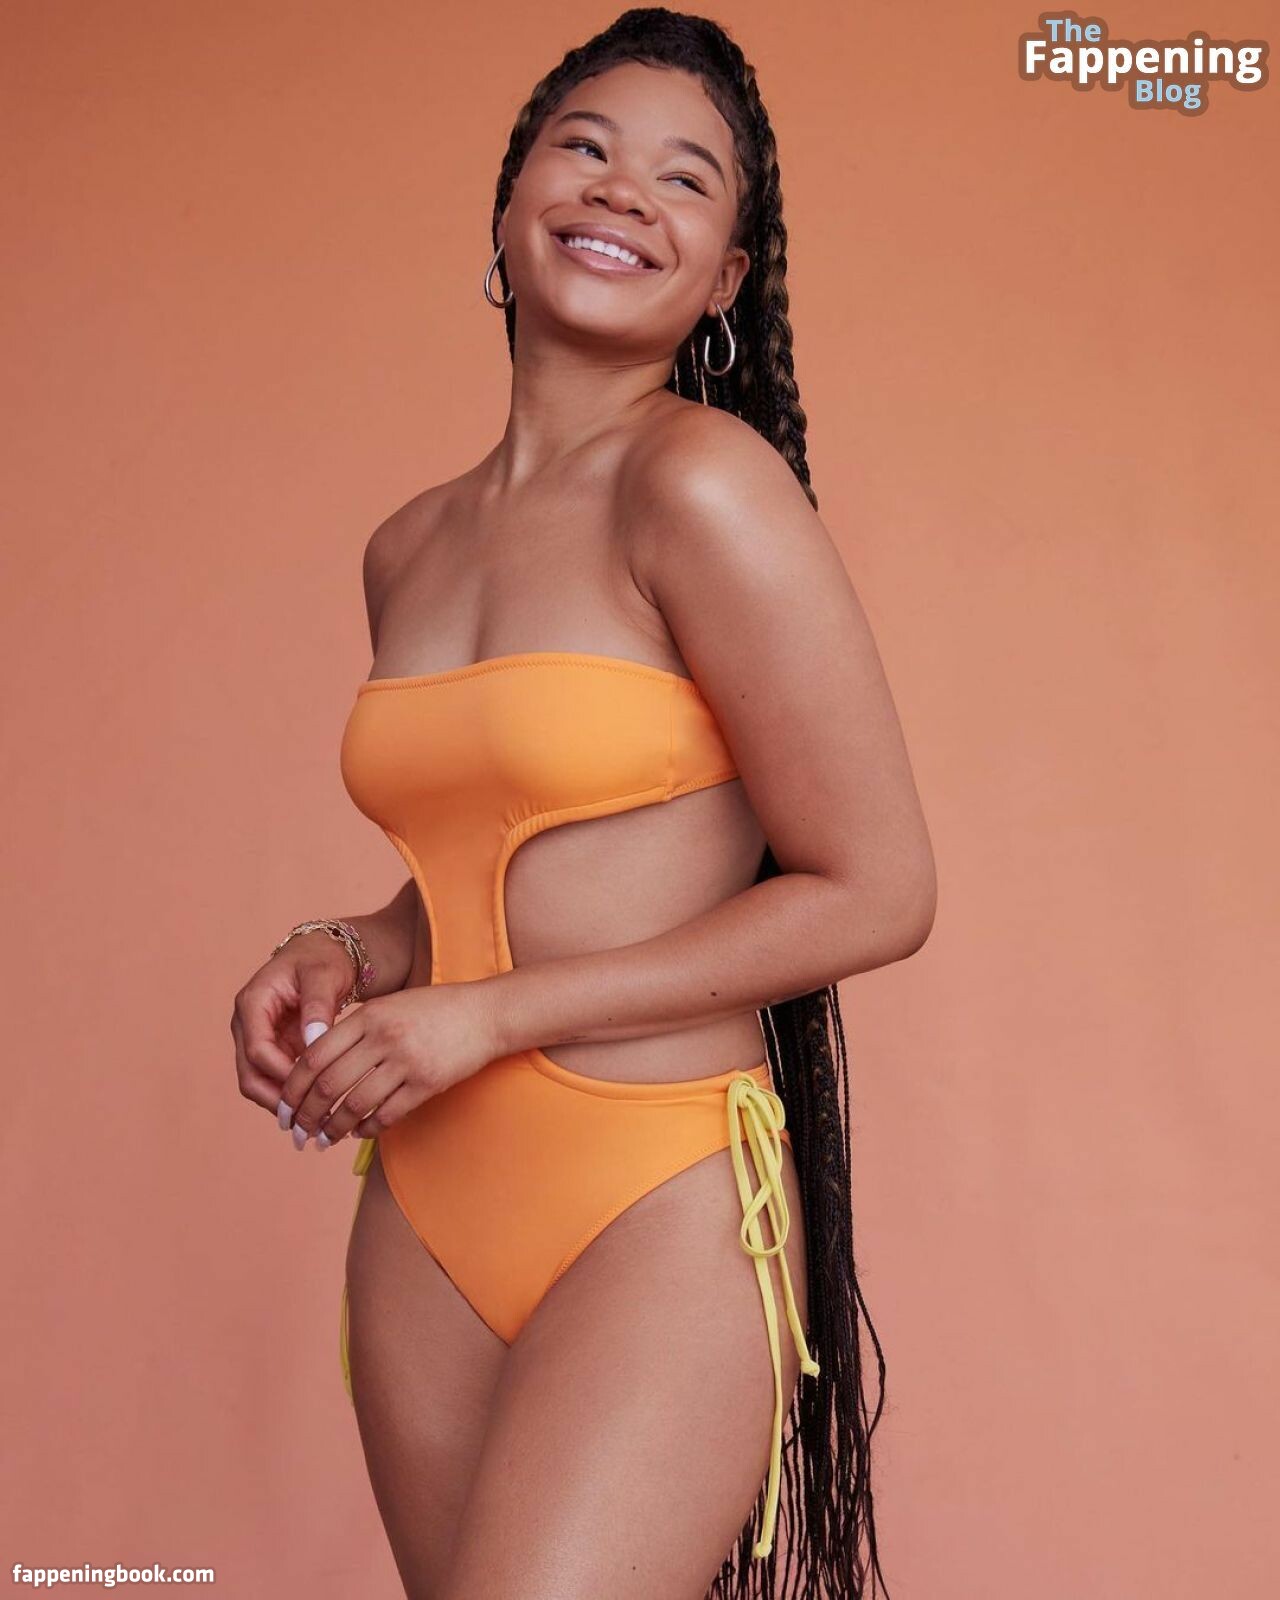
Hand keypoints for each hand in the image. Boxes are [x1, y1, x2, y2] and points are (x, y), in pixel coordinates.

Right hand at [230, 933, 353, 1115]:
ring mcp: (256, 1039)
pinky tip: (317, 1110)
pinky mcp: (271, 1049)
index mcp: (253, 1003)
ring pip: (258, 1083)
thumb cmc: (323, 960)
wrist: (323, 954)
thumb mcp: (324, 976)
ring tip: (315, 1122)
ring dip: (283, 1104)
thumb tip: (314, 1041)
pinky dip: (291, 1096)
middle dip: (277, 1100)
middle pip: (249, 1074)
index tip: (313, 1089)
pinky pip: (274, 1080)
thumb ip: (317, 1008)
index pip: (258, 1050)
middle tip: (310, 1121)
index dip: (283, 1073)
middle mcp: (247, 1024)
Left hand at [277, 981, 504, 1149]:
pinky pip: (387, 1114)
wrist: (486, 1013)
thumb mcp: (390, 1006)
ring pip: (354, 1104)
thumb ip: (356, 1029)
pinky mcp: (428, 1083)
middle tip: (297, 1131)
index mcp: (369, 1015)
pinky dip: (367, 1128)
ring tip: (323, 1139)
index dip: (292, 1085)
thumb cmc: (435, 1009)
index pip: (315, 1055)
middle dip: (306, 1114)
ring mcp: (407, 1061)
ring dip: (333, 1128)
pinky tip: (358, 1132)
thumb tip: (316, 1065)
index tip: (284, 1105)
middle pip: (328, 1084)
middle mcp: (384, 1036)